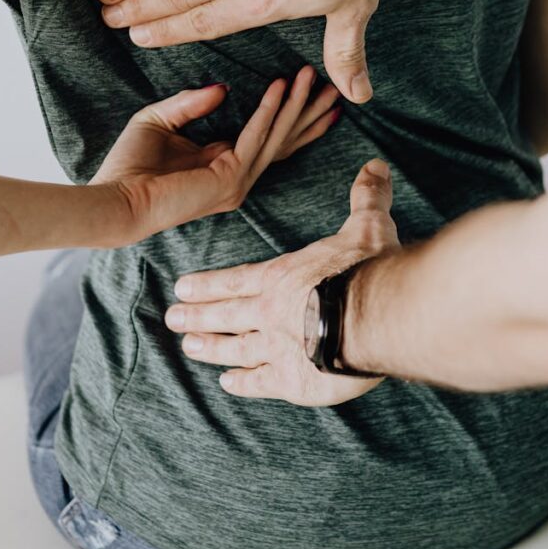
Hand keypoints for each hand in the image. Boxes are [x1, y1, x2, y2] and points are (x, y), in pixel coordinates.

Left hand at [92, 66, 338, 244]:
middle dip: (310, 112)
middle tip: (335, 86)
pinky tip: (279, 86)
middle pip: (285, 140)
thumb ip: (190, 103)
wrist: (115, 199)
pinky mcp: (229, 179)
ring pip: (277, 137)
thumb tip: (223, 87)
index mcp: (223, 164)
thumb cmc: (129, 166)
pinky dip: (268, 110)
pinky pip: (255, 137)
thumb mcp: (160, 120)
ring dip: (296, 105)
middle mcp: (237, 177)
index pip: (269, 138)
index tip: (311, 89)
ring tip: (312, 76)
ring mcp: (237, 182)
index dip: (292, 114)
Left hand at [165, 159, 399, 405]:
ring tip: (189, 348)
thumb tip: (375, 165)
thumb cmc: (368, 269)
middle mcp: (269, 312)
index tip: (181, 287)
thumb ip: (366, 198)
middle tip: (171, 319)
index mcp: (281, 277)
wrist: (376, 316)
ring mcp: (276, 348)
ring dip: (210, 348)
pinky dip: (242, 382)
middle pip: (225, 314)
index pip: (236, 280)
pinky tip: (228, 383)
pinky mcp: (291, 380)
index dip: (208, 285)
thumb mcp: (367, 226)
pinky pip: (259, 382)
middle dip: (196, 316)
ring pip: (234, 348)